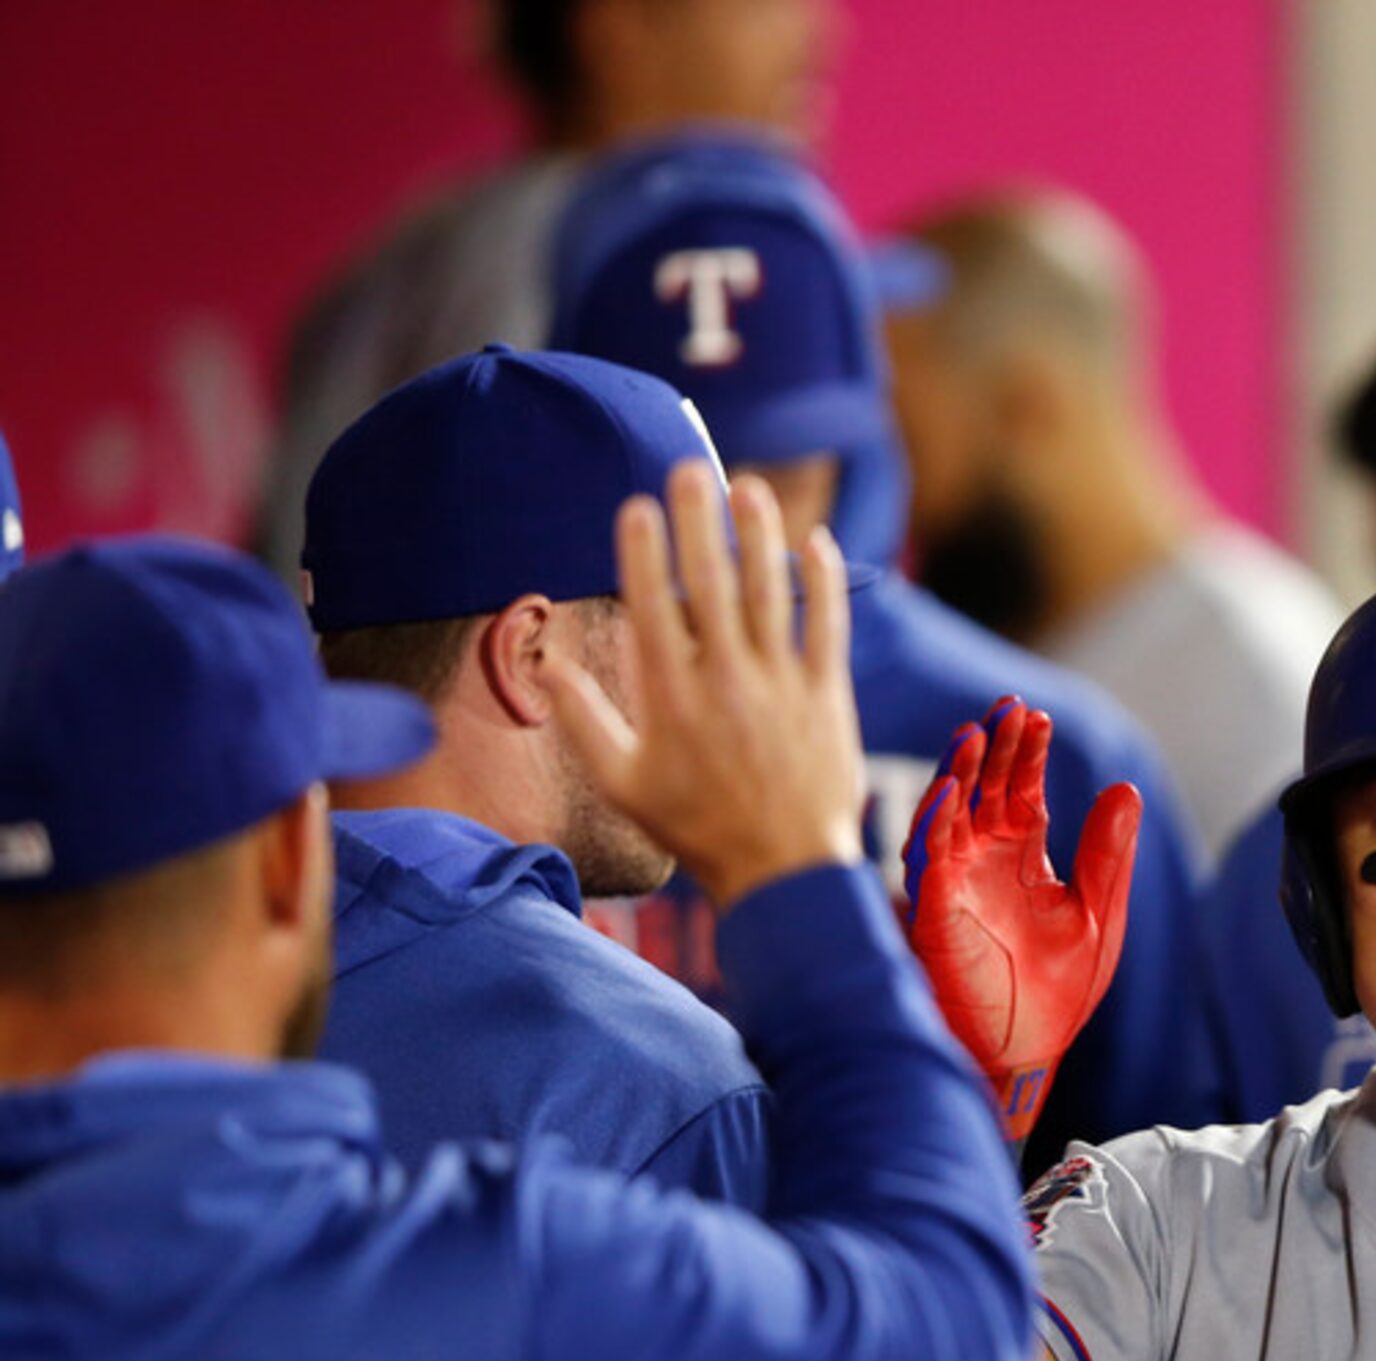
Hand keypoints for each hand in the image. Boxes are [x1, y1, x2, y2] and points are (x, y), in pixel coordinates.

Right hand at [540, 461, 865, 905]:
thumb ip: (583, 718)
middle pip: (709, 583)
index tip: (635, 506)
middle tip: (689, 469)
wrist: (783, 870)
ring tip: (748, 487)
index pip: (651, 605)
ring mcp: (781, 684)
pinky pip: (826, 624)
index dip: (642, 551)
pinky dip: (821, 580)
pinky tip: (813, 540)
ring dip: (758, 534)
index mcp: (669, 698)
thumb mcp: (622, 782)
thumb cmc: (697, 829)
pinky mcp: (828, 695)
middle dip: (698, 520)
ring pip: (768, 592)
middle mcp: (725, 680)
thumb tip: (543, 664)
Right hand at [904, 698, 1140, 1140]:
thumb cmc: (1056, 994)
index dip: (1027, 753)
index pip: (1022, 790)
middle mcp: (983, 863)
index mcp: (1023, 858)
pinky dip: (933, 825)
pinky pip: (927, 862)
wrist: (1023, 1055)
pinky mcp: (934, 913)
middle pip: (984, 789)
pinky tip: (947, 793)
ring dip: (957, 774)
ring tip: (973, 735)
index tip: (1036, 715)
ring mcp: (955, 884)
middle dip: (994, 748)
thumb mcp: (1097, 916)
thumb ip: (1108, 855)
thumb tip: (1127, 789)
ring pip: (948, 814)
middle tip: (1006, 708)